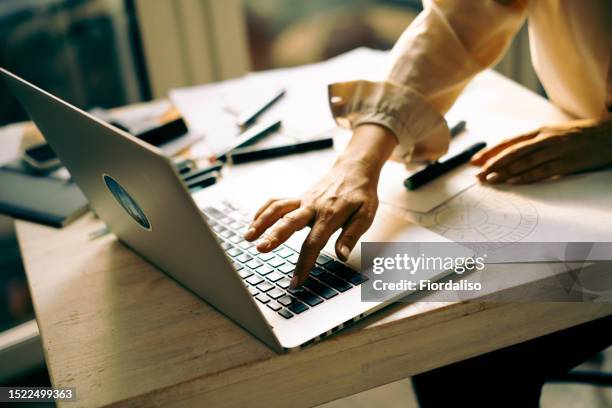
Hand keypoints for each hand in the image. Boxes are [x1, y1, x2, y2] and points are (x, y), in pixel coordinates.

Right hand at [244, 124, 396, 287]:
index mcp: (331, 215)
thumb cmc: (361, 195)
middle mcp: (313, 206)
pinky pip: (277, 202)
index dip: (304, 263)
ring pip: (278, 209)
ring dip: (261, 222)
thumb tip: (342, 255)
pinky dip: (263, 211)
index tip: (296, 281)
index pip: (313, 243)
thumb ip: (352, 235)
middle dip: (274, 237)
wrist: (355, 169)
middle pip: (289, 222)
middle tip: (260, 250)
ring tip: (247, 237)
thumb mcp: (365, 215)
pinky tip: (253, 223)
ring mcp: (303, 200)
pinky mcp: (298, 197)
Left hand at [471, 119, 611, 183]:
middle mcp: (545, 139)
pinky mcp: (568, 162)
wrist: (610, 135)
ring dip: (505, 172)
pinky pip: (543, 171)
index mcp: (540, 131)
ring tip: (490, 180)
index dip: (490, 152)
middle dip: (492, 164)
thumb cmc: (579, 136)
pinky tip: (513, 182)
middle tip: (478, 175)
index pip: (509, 142)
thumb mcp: (554, 134)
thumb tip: (510, 154)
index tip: (475, 162)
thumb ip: (533, 142)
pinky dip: (526, 177)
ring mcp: (557, 150)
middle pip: (513, 152)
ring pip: (525, 162)